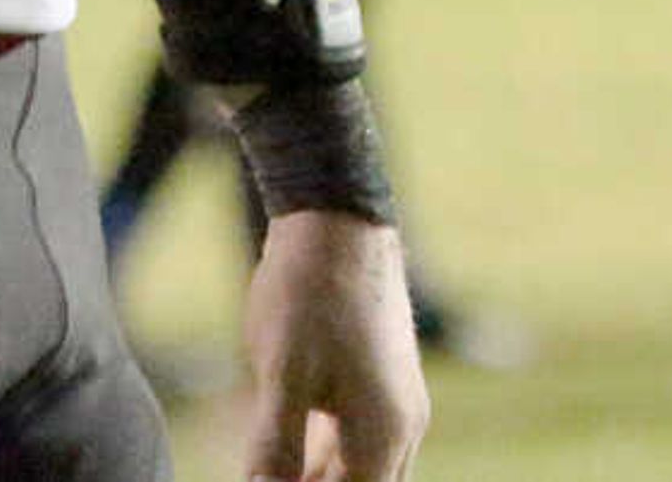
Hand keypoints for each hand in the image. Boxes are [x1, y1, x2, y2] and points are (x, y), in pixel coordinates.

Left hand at [235, 209, 426, 480]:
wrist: (337, 215)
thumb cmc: (307, 293)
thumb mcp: (283, 374)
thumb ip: (275, 445)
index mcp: (383, 433)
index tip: (268, 480)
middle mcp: (404, 423)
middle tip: (270, 477)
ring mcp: (399, 398)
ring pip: (365, 467)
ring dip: (324, 476)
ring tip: (275, 473)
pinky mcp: (386, 375)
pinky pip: (363, 436)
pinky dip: (331, 454)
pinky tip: (295, 448)